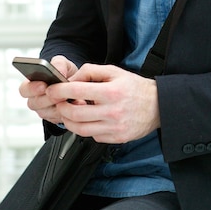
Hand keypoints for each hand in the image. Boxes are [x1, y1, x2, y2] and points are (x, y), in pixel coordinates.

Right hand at [18, 56, 77, 124]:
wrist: (77, 83)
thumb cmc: (65, 72)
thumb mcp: (62, 64)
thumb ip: (58, 64)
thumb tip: (58, 71)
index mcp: (32, 85)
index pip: (24, 90)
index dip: (32, 88)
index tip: (43, 85)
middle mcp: (35, 100)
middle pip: (35, 103)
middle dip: (49, 98)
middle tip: (60, 94)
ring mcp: (45, 111)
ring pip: (47, 112)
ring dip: (59, 106)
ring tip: (70, 98)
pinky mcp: (56, 118)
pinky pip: (59, 118)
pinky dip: (69, 111)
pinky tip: (78, 104)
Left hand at [46, 63, 160, 143]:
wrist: (158, 106)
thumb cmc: (135, 87)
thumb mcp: (114, 71)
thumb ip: (91, 71)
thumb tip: (71, 79)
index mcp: (111, 91)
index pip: (76, 91)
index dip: (59, 90)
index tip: (52, 89)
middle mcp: (112, 111)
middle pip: (74, 113)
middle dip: (61, 107)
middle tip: (59, 102)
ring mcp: (114, 127)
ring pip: (80, 129)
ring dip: (68, 121)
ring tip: (69, 112)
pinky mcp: (116, 138)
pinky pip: (92, 136)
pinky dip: (84, 128)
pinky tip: (87, 120)